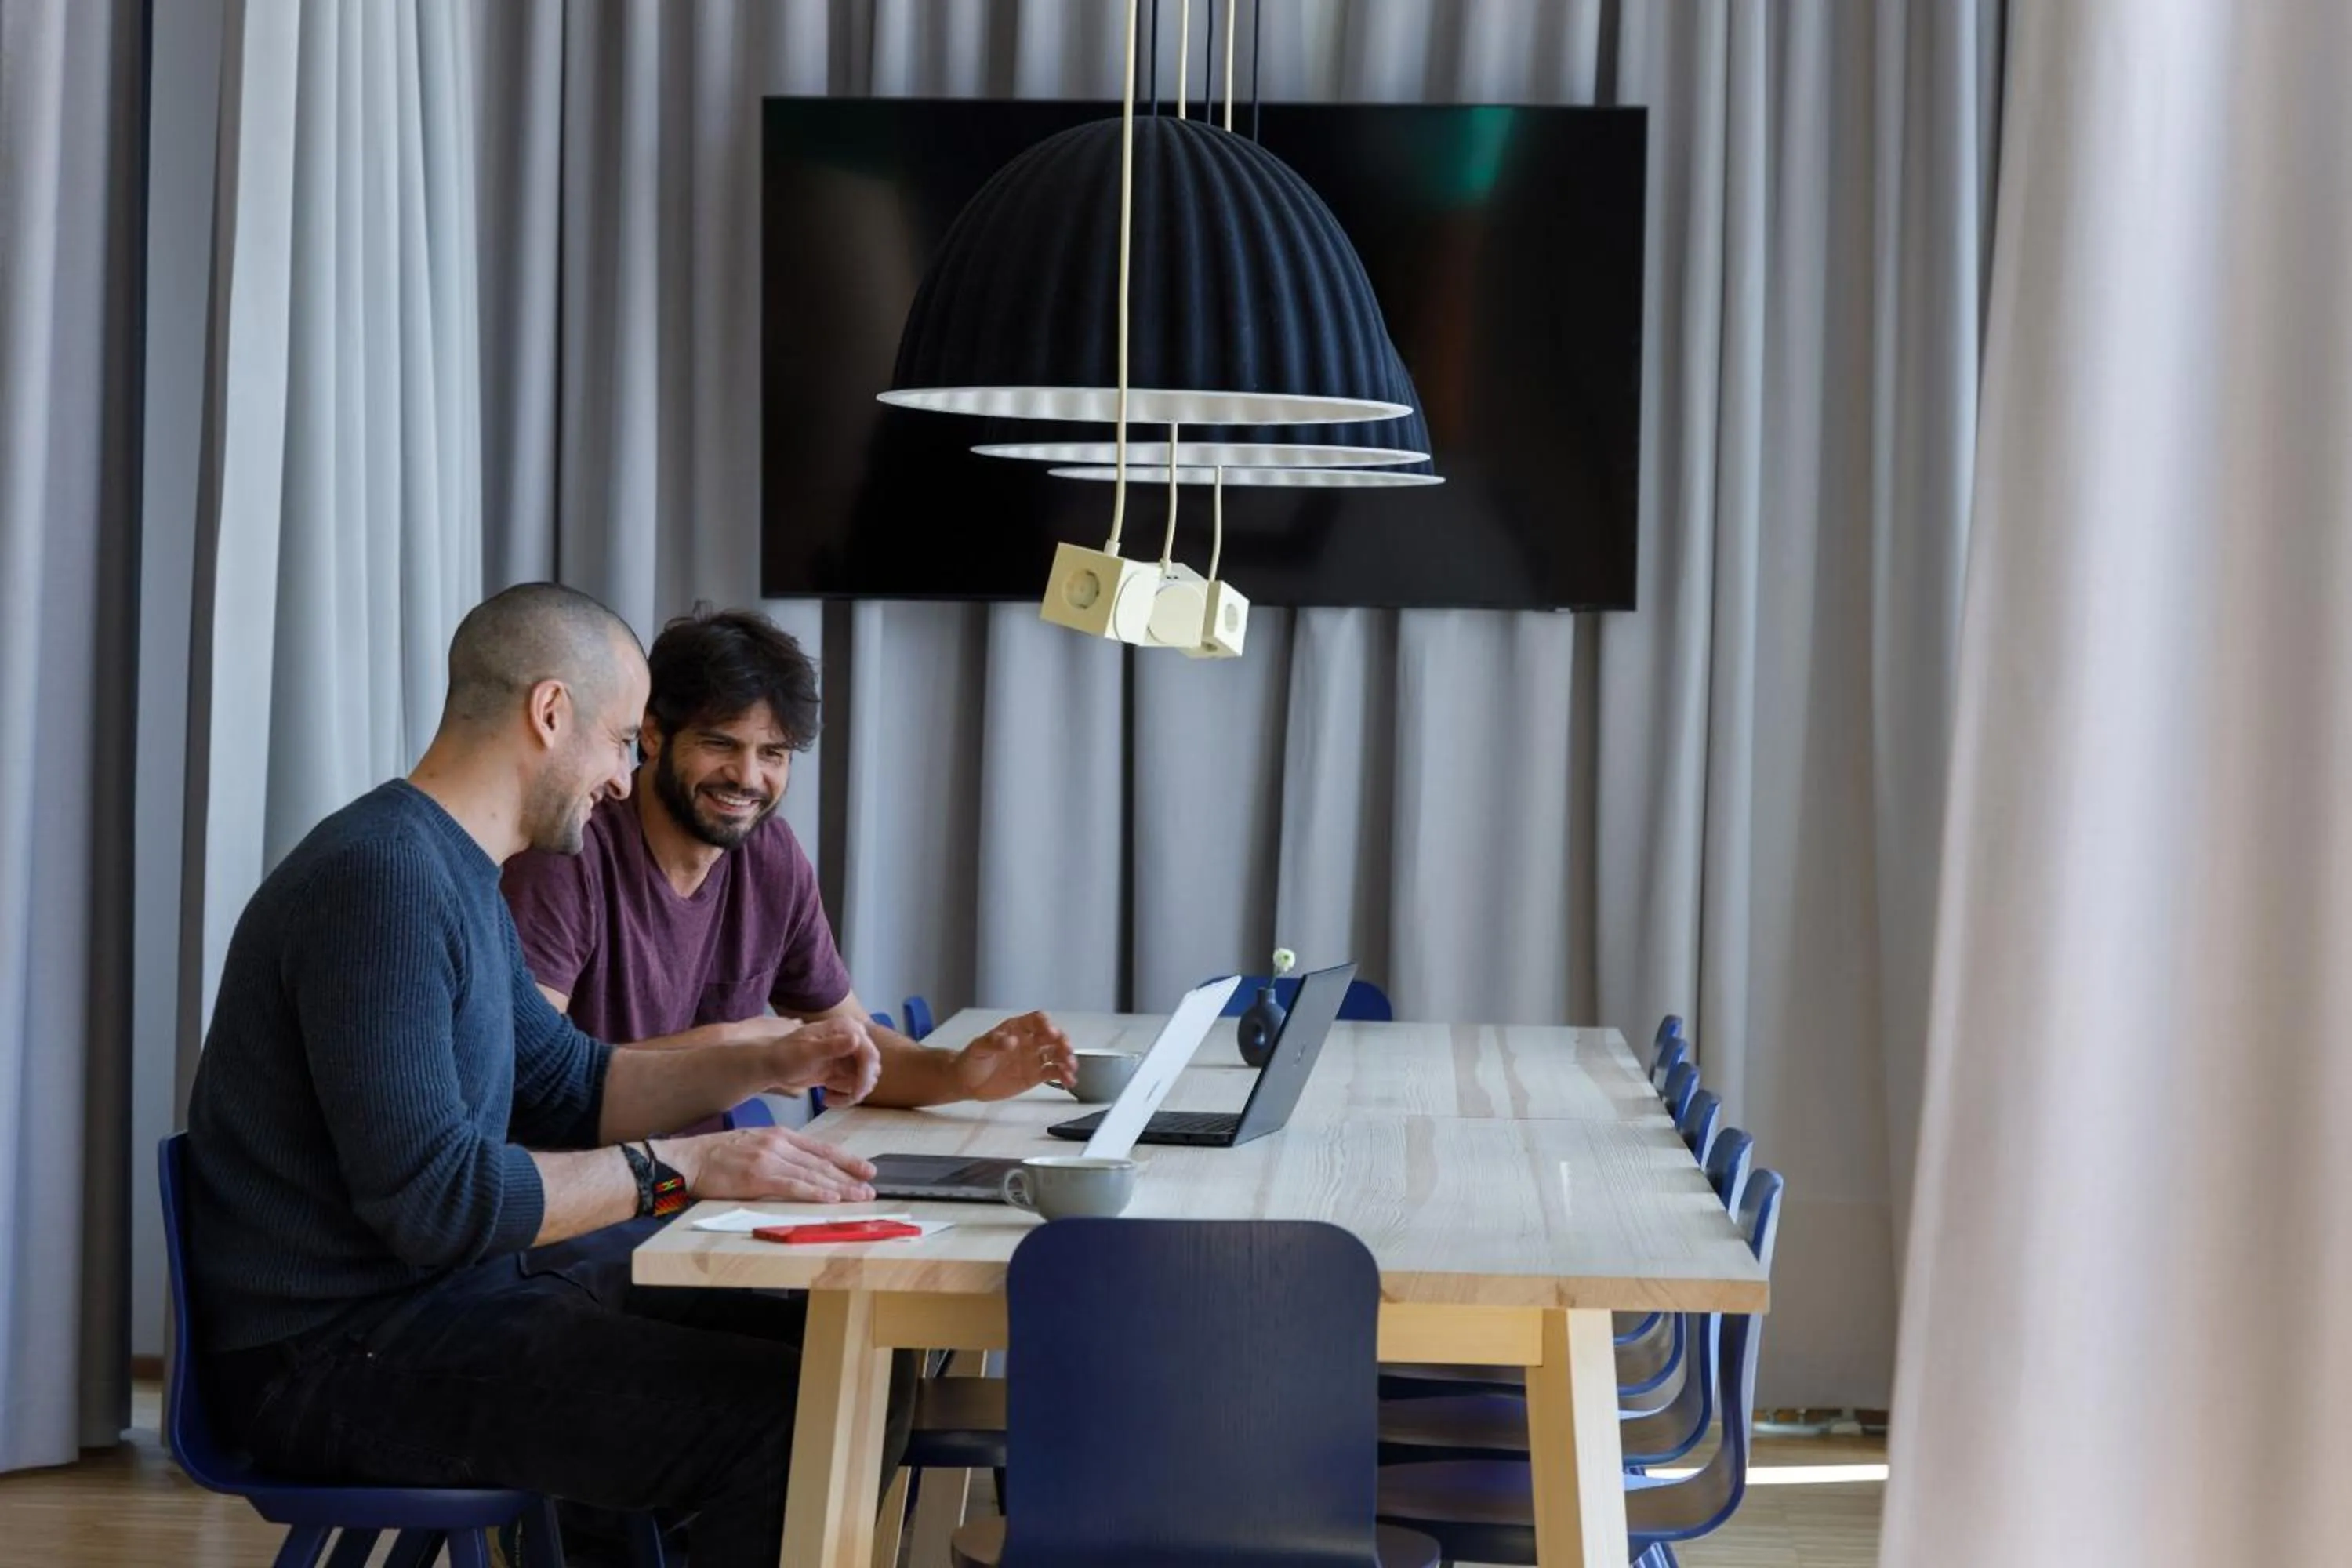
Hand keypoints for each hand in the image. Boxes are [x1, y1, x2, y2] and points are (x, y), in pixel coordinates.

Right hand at [661, 1127, 877, 1204]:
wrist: (687, 1159)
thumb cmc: (717, 1154)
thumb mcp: (754, 1142)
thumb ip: (779, 1150)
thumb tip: (802, 1165)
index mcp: (779, 1134)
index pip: (821, 1148)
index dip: (846, 1159)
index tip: (866, 1168)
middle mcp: (778, 1143)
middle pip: (822, 1162)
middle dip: (850, 1175)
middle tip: (871, 1186)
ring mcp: (769, 1159)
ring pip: (813, 1174)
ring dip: (840, 1187)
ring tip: (860, 1196)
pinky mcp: (757, 1177)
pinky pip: (793, 1186)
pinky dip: (815, 1192)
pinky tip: (831, 1198)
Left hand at [758, 1016, 881, 1102]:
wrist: (771, 1066)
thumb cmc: (784, 1055)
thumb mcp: (806, 1052)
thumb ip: (832, 1046)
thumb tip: (856, 1039)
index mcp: (845, 1028)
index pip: (868, 1052)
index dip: (866, 1073)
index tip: (857, 1092)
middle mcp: (852, 1038)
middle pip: (872, 1067)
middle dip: (860, 1086)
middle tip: (844, 1099)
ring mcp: (849, 1054)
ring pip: (866, 1079)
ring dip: (851, 1093)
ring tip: (827, 1098)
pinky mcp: (844, 1069)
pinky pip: (855, 1086)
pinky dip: (844, 1096)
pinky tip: (827, 1098)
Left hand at [952, 1011, 1078, 1100]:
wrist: (968, 1082)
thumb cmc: (972, 1059)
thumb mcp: (979, 1048)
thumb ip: (994, 1042)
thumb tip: (1011, 1040)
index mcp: (1017, 1028)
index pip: (1035, 1021)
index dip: (1044, 1023)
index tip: (1050, 1029)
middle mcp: (1029, 1041)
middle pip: (1052, 1037)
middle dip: (1061, 1041)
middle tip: (1066, 1049)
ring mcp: (1034, 1058)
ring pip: (1057, 1054)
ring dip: (1067, 1059)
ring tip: (1071, 1067)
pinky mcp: (1036, 1075)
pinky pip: (1054, 1073)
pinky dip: (1064, 1076)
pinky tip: (1070, 1081)